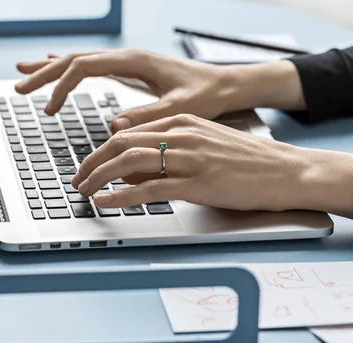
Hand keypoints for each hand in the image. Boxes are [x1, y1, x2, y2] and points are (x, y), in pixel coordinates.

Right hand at [15, 50, 305, 130]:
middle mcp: (126, 57)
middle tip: (19, 87)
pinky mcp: (128, 70)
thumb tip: (114, 126)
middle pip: (74, 58)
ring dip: (50, 67)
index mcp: (134, 62)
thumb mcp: (180, 110)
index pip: (84, 66)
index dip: (61, 85)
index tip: (49, 108)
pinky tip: (56, 66)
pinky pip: (91, 65)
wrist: (225, 85)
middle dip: (44, 73)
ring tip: (24, 73)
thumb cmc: (206, 95)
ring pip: (79, 58)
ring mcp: (126, 62)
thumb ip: (147, 116)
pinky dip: (69, 67)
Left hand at [71, 114, 315, 211]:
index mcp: (182, 121)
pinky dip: (122, 195)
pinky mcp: (197, 183)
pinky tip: (106, 201)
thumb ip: (167, 152)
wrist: (286, 171)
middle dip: (92, 162)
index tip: (88, 165)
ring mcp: (189, 158)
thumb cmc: (246, 160)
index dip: (101, 150)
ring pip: (129, 161)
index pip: (128, 131)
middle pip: (121, 143)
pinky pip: (150, 188)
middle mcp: (181, 134)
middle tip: (77, 179)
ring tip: (84, 190)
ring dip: (99, 176)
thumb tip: (130, 170)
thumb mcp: (203, 144)